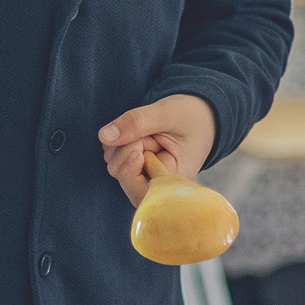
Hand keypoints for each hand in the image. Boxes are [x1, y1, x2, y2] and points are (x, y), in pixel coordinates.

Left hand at [98, 93, 218, 204]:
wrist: (201, 116)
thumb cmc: (191, 117)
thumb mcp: (168, 113)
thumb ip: (137, 122)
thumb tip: (104, 136)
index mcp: (173, 183)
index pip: (138, 192)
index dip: (129, 169)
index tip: (140, 150)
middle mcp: (157, 186)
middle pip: (122, 176)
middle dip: (127, 149)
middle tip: (150, 135)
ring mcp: (144, 178)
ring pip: (115, 164)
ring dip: (123, 142)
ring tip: (149, 134)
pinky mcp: (135, 168)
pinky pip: (114, 156)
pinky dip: (120, 141)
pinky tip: (141, 136)